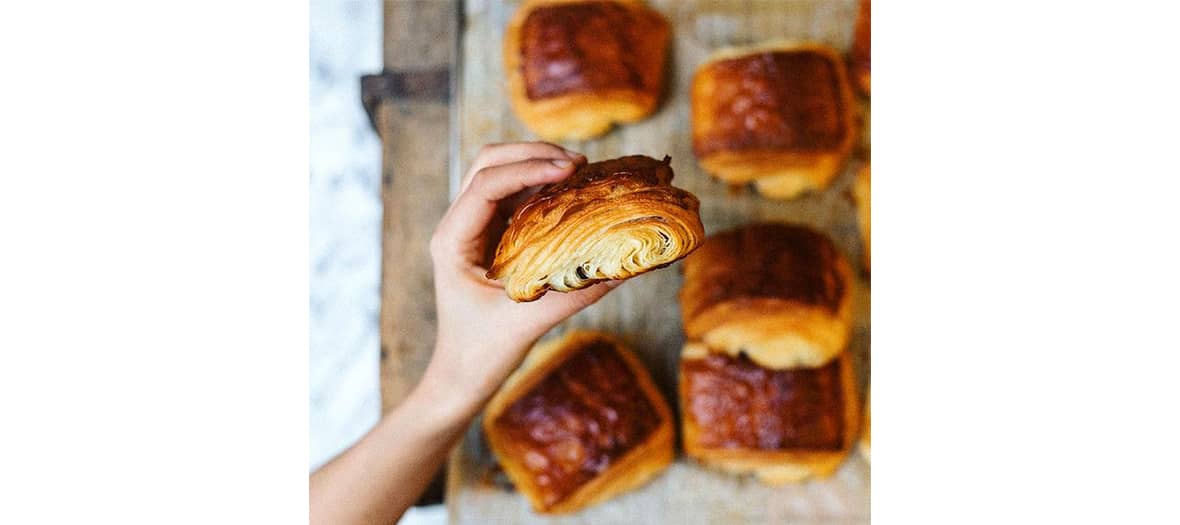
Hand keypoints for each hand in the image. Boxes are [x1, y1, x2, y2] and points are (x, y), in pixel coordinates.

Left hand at [422, 142, 619, 416]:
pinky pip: (515, 196)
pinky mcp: (492, 236)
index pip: (486, 184)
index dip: (528, 169)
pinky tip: (574, 193)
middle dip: (533, 154)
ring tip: (581, 171)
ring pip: (500, 173)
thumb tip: (624, 270)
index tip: (571, 170)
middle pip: (489, 163)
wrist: (461, 377)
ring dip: (538, 164)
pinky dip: (543, 186)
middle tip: (579, 163)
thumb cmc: (482, 354)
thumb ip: (574, 294)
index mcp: (453, 240)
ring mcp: (474, 228)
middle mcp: (459, 225)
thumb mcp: (528, 323)